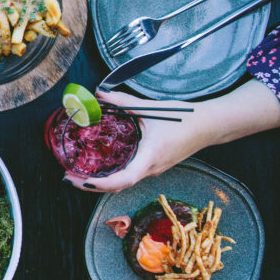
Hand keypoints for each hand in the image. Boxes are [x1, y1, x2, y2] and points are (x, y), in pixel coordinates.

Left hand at [63, 81, 279, 192]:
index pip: (124, 180)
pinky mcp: (154, 166)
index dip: (101, 184)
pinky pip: (129, 177)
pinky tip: (98, 168)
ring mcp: (154, 169)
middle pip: (118, 187)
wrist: (210, 125)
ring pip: (123, 184)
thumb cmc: (184, 117)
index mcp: (151, 156)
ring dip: (100, 182)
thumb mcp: (150, 108)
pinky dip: (111, 176)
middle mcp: (152, 168)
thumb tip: (98, 92)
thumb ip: (122, 101)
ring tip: (78, 174)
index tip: (81, 180)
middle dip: (91, 185)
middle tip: (68, 177)